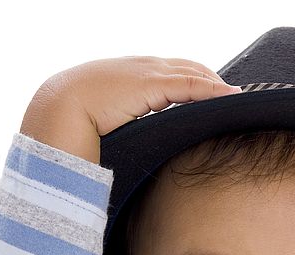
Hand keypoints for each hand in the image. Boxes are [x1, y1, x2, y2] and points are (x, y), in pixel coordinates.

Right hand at [20, 56, 240, 163]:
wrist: (55, 112)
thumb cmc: (73, 122)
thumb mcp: (106, 120)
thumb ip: (125, 123)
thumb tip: (132, 148)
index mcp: (128, 74)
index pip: (170, 72)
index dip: (194, 81)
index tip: (213, 98)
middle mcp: (140, 67)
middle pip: (188, 67)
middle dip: (211, 81)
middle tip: (232, 100)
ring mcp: (146, 71)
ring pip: (193, 72)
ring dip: (218, 85)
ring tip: (238, 100)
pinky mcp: (152, 83)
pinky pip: (190, 84)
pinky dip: (214, 89)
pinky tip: (232, 96)